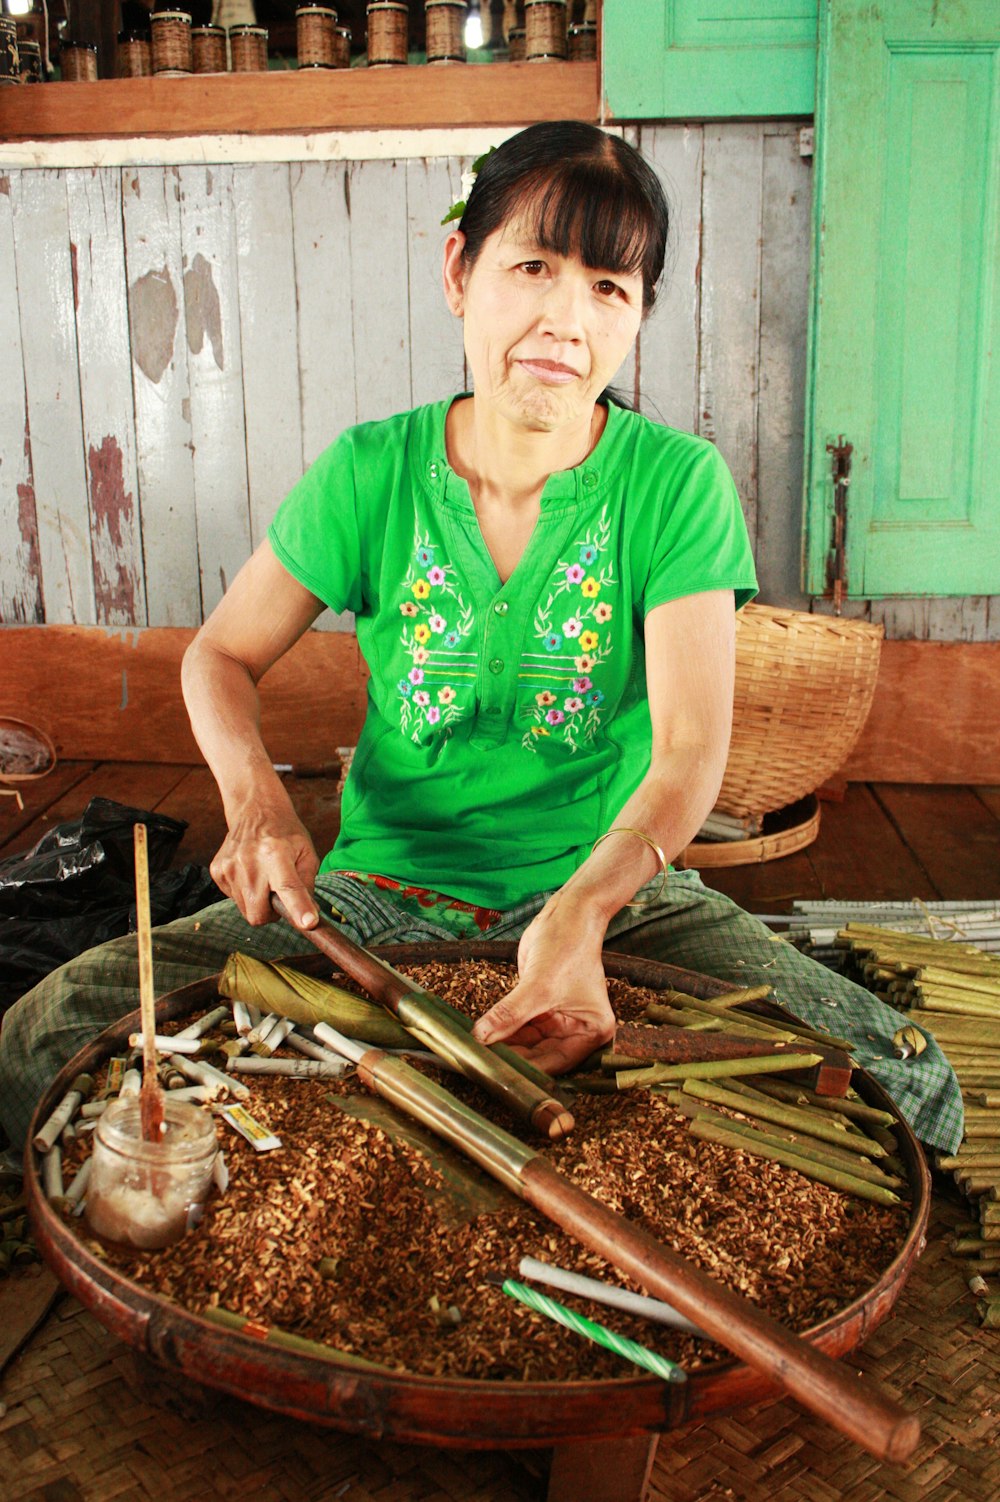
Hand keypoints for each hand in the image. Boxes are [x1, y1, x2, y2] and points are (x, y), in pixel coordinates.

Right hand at [210, 798, 319, 927]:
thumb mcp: (307, 854)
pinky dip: (245, 893)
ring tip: (264, 878)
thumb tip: (308, 917)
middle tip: (278, 893)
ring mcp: (229, 867)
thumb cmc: (285, 834)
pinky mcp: (217, 871)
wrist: (255, 811)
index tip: (308, 924)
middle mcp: (249, 861)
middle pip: (259, 914)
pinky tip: (250, 873)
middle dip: (271, 913)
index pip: (288, 887)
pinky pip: (234, 899)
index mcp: (276, 853)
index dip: (298, 908)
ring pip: (246, 910)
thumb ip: (307, 886)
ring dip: (258, 902)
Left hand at [471, 896, 614, 1074]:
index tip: (498, 1076)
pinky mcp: (539, 1008)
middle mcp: (577, 1030)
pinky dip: (501, 1031)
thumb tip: (481, 1037)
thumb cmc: (568, 946)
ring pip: (526, 1044)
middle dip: (512, 1060)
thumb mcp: (538, 984)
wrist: (567, 915)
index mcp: (592, 1032)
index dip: (526, 1071)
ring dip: (503, 1047)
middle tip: (481, 1067)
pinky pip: (518, 1027)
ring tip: (475, 1056)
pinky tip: (480, 1038)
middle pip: (540, 1057)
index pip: (555, 1063)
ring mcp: (558, 1020)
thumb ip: (510, 1014)